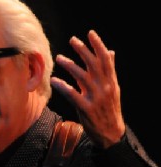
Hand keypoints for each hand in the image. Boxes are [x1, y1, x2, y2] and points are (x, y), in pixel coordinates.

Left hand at [50, 30, 124, 148]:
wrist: (111, 133)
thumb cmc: (109, 109)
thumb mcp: (113, 89)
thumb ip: (109, 71)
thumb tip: (110, 52)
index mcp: (112, 81)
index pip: (106, 59)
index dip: (98, 45)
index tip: (90, 33)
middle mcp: (105, 87)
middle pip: (93, 64)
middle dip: (83, 50)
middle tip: (72, 40)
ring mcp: (96, 98)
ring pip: (82, 77)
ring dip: (70, 65)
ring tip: (59, 58)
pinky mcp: (86, 109)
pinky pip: (72, 94)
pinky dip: (63, 86)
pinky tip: (54, 80)